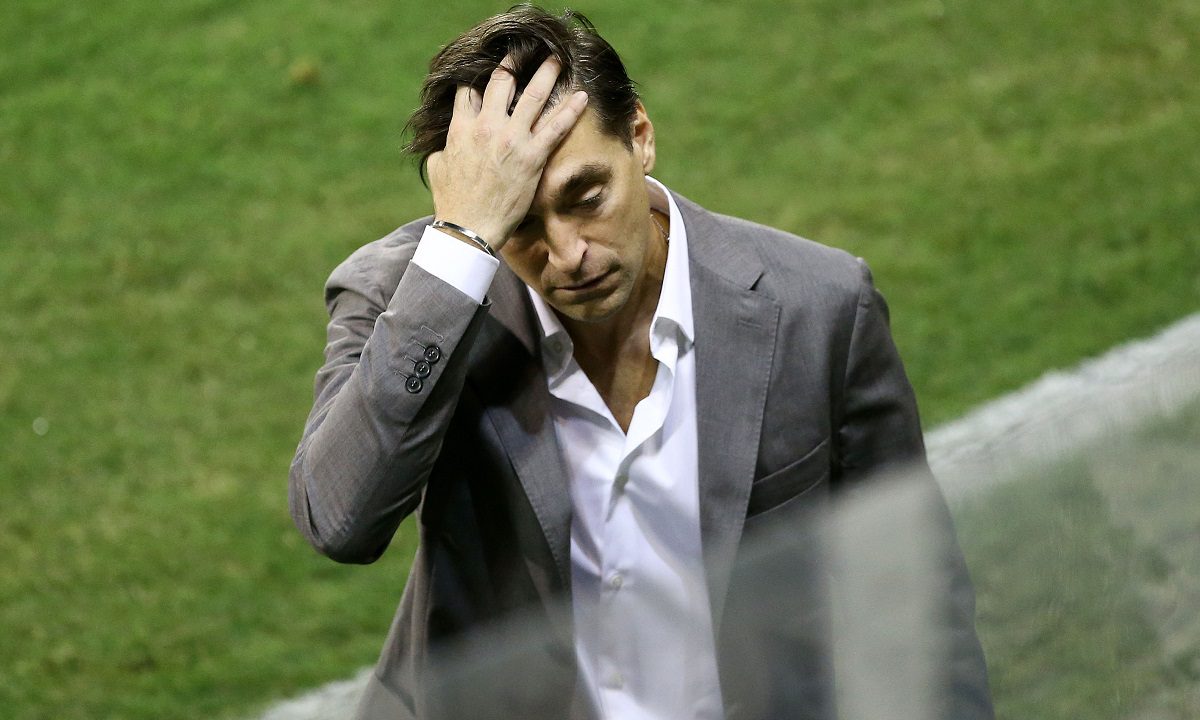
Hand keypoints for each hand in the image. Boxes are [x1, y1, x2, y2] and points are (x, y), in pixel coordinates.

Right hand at [426, 56, 588, 253]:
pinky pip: (556, 126)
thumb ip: (443, 148)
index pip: (469, 90)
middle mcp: (487, 126)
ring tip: (558, 60)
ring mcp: (512, 139)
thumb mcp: (438, 168)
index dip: (479, 79)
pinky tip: (582, 96)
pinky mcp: (533, 156)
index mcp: (461, 127)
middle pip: (502, 82)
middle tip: (526, 52)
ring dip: (548, 74)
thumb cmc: (452, 202)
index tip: (490, 72)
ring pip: (533, 95)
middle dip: (515, 63)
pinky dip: (571, 109)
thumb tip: (445, 144)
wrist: (468, 228)